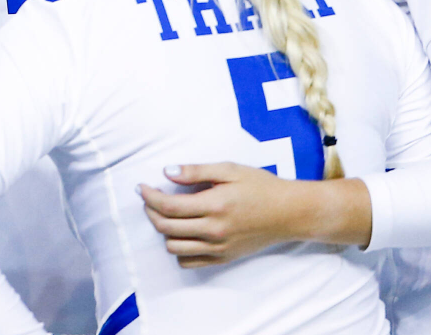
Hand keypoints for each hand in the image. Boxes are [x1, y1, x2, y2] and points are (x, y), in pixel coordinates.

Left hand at [139, 163, 309, 265]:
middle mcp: (214, 230)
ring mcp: (218, 247)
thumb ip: (196, 171)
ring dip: (164, 231)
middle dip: (150, 212)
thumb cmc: (261, 186)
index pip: (168, 207)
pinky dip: (179, 249)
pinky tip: (182, 232)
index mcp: (215, 205)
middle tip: (150, 198)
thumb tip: (167, 172)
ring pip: (174, 247)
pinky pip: (189, 261)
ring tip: (166, 214)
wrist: (289, 213)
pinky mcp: (223, 258)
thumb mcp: (230, 170)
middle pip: (166, 227)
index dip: (149, 197)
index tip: (141, 187)